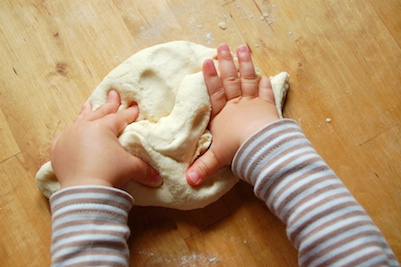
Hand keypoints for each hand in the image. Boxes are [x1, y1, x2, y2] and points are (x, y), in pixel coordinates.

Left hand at [51, 90, 162, 188]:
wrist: (84, 191)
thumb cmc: (109, 174)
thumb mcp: (131, 168)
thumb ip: (145, 170)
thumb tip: (158, 179)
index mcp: (103, 128)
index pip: (120, 118)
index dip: (130, 113)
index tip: (136, 107)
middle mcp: (84, 127)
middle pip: (99, 113)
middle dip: (109, 104)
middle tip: (113, 93)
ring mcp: (69, 137)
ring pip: (79, 120)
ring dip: (86, 112)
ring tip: (88, 104)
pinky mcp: (58, 149)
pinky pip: (64, 136)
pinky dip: (69, 132)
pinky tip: (71, 129)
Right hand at [186, 44, 278, 185]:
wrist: (260, 146)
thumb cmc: (237, 150)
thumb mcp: (216, 159)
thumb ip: (202, 168)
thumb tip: (188, 182)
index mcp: (222, 114)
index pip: (214, 92)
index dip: (210, 77)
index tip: (207, 61)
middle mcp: (237, 105)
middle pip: (230, 80)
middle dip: (226, 63)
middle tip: (223, 46)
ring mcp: (253, 104)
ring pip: (248, 80)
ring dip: (246, 64)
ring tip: (243, 48)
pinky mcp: (268, 107)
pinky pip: (266, 93)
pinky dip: (265, 85)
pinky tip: (264, 76)